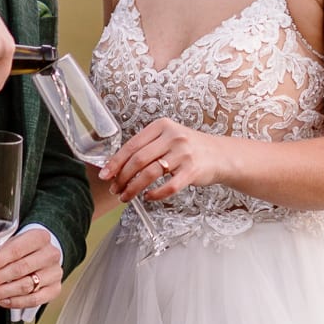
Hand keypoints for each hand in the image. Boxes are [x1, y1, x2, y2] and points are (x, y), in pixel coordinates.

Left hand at [0, 227, 62, 308]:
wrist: (42, 255)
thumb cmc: (24, 250)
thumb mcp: (10, 245)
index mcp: (39, 237)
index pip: (17, 250)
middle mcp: (50, 254)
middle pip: (21, 269)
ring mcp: (54, 273)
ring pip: (26, 286)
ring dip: (2, 292)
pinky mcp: (55, 289)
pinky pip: (34, 300)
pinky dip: (16, 302)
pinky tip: (2, 301)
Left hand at [102, 119, 226, 202]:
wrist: (219, 155)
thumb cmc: (189, 148)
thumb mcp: (168, 138)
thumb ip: (147, 147)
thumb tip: (117, 166)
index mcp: (162, 126)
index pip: (132, 145)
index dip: (115, 162)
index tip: (104, 175)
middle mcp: (173, 137)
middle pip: (138, 160)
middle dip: (122, 177)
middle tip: (114, 189)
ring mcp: (183, 154)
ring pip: (150, 174)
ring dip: (133, 188)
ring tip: (126, 197)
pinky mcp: (192, 171)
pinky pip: (168, 187)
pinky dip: (155, 195)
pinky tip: (148, 197)